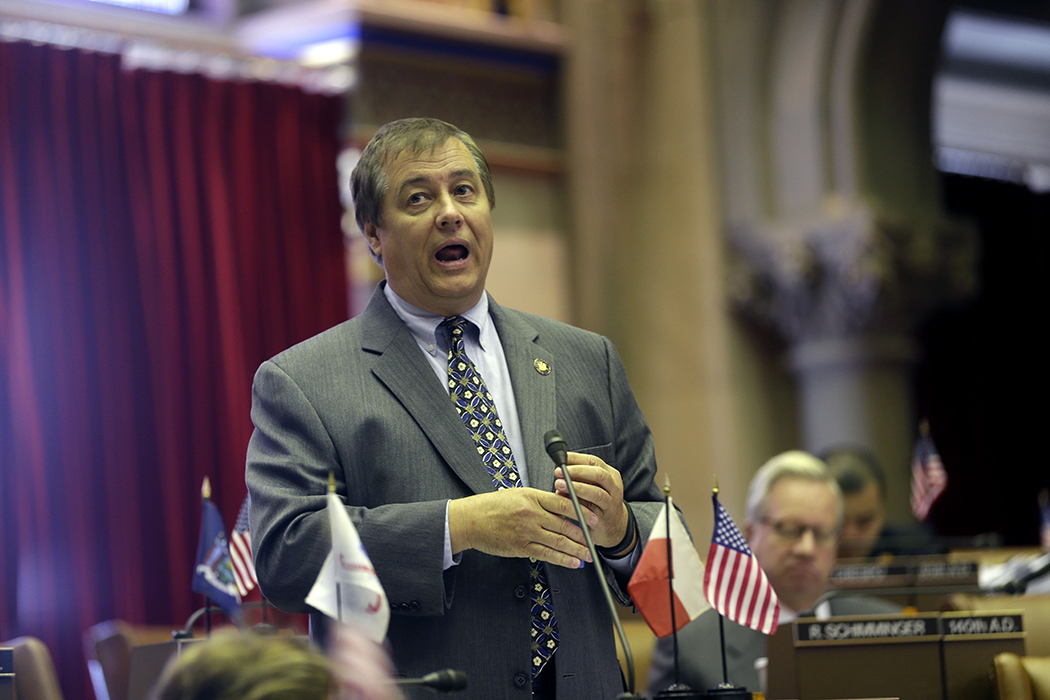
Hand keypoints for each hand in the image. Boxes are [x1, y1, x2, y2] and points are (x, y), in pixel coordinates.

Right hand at [448, 488, 595, 568]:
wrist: (471, 520)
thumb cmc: (494, 506)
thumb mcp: (519, 494)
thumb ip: (541, 500)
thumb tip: (564, 506)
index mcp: (532, 497)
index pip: (564, 504)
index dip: (582, 512)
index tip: (593, 518)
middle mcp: (531, 514)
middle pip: (565, 525)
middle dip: (583, 534)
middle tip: (595, 540)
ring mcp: (526, 532)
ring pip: (558, 541)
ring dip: (576, 550)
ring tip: (588, 555)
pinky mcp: (521, 547)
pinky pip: (546, 554)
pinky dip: (562, 559)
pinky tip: (573, 562)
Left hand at [554, 452, 629, 549]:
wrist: (614, 525)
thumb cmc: (596, 502)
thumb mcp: (589, 487)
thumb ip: (577, 480)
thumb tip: (558, 473)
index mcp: (609, 473)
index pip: (593, 461)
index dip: (576, 458)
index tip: (560, 459)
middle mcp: (614, 485)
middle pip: (598, 474)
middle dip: (577, 471)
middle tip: (559, 472)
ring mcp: (612, 501)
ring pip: (597, 493)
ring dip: (577, 488)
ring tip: (560, 485)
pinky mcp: (607, 516)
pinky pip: (593, 510)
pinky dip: (579, 505)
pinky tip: (568, 502)